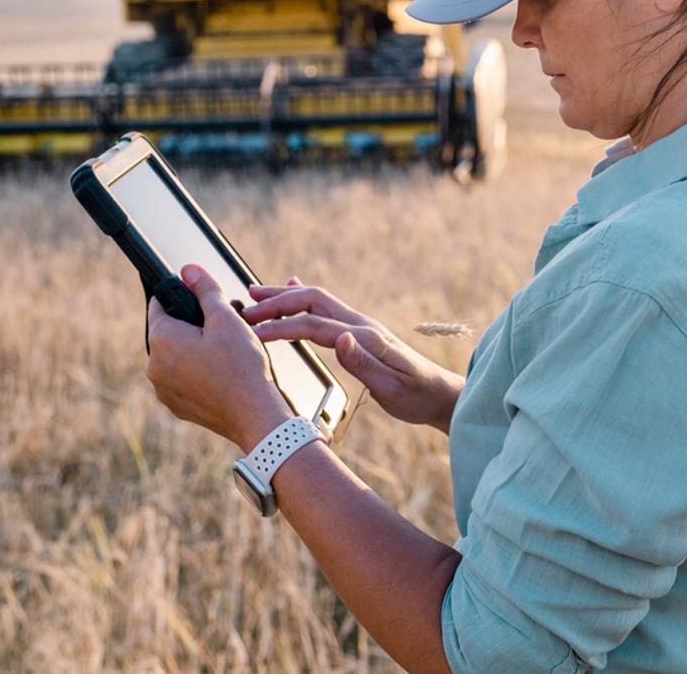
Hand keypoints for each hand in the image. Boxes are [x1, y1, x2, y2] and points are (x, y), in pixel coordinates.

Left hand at [145, 265, 293, 450]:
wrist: (255, 415)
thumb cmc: (241, 367)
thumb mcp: (226, 317)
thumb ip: (205, 290)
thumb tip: (189, 270)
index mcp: (161, 340)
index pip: (160, 303)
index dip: (184, 297)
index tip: (204, 301)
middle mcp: (154, 366)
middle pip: (170, 331)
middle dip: (193, 325)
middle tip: (224, 327)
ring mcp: (163, 389)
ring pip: (176, 355)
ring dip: (195, 349)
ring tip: (227, 351)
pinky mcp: (176, 405)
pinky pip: (182, 379)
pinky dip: (198, 372)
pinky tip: (222, 373)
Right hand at [241, 279, 462, 432]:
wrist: (440, 395)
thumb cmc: (417, 397)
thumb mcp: (392, 389)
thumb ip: (365, 364)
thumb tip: (340, 340)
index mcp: (365, 337)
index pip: (314, 325)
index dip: (281, 327)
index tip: (253, 332)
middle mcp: (360, 325)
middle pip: (312, 301)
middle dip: (277, 301)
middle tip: (246, 307)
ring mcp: (359, 326)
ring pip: (316, 301)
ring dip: (285, 296)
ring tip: (256, 293)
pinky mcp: (359, 333)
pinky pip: (325, 309)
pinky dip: (303, 298)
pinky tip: (292, 289)